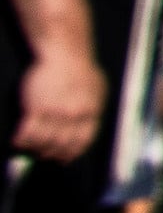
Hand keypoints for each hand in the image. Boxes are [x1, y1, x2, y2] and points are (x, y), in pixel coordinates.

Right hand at [18, 49, 102, 165]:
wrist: (65, 53)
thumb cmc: (80, 69)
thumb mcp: (97, 88)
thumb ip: (92, 106)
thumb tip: (90, 122)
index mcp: (91, 112)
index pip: (82, 141)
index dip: (71, 153)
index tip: (63, 159)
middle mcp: (74, 116)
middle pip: (61, 144)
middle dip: (50, 153)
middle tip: (42, 154)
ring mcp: (55, 112)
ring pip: (43, 141)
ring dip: (34, 148)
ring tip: (29, 147)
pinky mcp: (36, 107)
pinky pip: (27, 132)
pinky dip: (20, 140)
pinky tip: (16, 141)